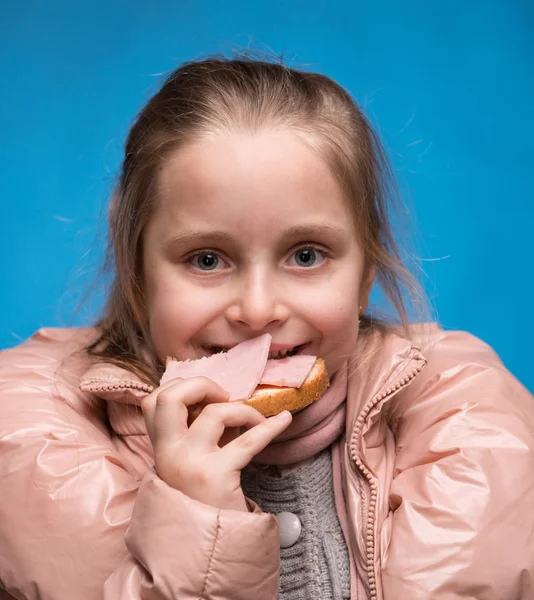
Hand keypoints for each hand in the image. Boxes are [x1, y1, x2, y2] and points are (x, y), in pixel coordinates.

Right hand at [141, 377, 292, 511]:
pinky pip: (248, 441)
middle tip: (224, 396)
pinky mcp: (217, 476)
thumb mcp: (189, 466)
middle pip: (171, 397)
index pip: (153, 401)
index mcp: (160, 449)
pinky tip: (284, 419)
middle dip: (202, 384)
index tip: (205, 395)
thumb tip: (223, 400)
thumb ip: (197, 435)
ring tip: (256, 421)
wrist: (207, 551)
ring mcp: (191, 463)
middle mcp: (169, 453)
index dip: (180, 387)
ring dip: (243, 410)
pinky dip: (270, 426)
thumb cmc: (203, 502)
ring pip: (215, 412)